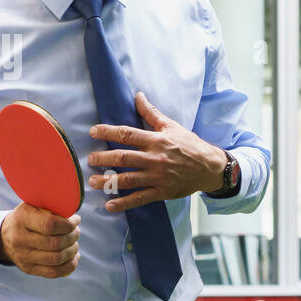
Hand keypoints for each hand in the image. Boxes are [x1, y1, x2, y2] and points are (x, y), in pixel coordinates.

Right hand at [0, 203, 80, 277]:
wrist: (6, 236)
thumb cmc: (29, 218)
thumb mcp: (35, 205)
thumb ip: (53, 207)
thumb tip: (74, 216)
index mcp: (22, 218)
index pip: (50, 225)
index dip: (68, 224)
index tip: (76, 220)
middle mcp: (19, 239)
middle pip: (55, 243)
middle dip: (73, 237)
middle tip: (76, 232)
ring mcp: (23, 256)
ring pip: (57, 259)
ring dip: (72, 250)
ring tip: (74, 243)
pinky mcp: (29, 269)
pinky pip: (55, 272)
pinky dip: (70, 264)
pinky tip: (74, 256)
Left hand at [86, 91, 224, 211]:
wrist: (210, 167)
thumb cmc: (190, 145)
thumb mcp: (172, 126)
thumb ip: (151, 113)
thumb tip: (138, 96)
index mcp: (156, 140)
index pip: (127, 134)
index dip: (108, 131)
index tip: (93, 131)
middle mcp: (155, 159)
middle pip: (124, 158)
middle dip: (103, 158)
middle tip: (90, 159)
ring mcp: (158, 177)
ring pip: (128, 179)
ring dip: (108, 181)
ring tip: (93, 181)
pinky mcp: (162, 192)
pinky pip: (140, 198)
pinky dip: (124, 203)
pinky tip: (110, 205)